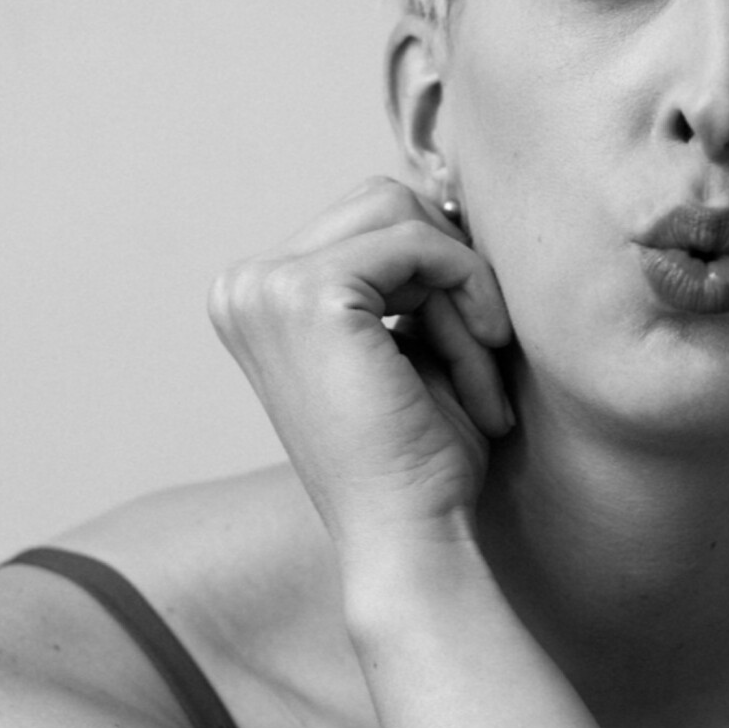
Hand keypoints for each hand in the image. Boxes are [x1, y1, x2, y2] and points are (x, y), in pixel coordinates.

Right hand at [209, 178, 512, 547]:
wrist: (409, 539)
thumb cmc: (420, 458)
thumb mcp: (411, 343)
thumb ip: (408, 272)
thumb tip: (445, 188)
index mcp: (258, 298)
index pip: (368, 219)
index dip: (439, 266)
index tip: (474, 340)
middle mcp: (245, 286)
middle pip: (384, 202)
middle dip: (451, 271)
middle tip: (482, 351)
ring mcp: (265, 287)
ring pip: (404, 213)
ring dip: (462, 286)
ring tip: (479, 363)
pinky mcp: (306, 294)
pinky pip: (420, 242)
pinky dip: (469, 288)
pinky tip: (483, 352)